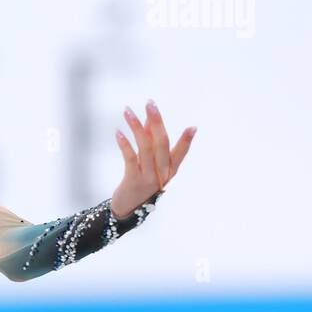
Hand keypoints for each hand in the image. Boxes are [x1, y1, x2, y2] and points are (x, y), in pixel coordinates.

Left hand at [112, 99, 193, 218]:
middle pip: (161, 144)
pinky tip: (118, 132)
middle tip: (150, 103)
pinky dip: (125, 144)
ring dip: (137, 127)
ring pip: (145, 148)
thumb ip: (151, 144)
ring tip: (128, 111)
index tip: (192, 127)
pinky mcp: (133, 181)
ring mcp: (148, 178)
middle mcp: (162, 173)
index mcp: (170, 169)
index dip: (186, 140)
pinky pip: (130, 159)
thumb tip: (150, 120)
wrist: (127, 208)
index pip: (181, 153)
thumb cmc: (141, 182)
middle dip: (157, 121)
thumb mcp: (150, 165)